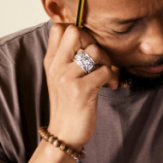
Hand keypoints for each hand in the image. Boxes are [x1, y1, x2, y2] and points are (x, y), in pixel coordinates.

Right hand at [43, 24, 119, 149]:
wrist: (64, 134)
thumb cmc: (68, 105)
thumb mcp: (61, 78)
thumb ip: (68, 58)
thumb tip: (86, 38)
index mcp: (51, 61)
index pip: (59, 28)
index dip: (78, 32)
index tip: (86, 49)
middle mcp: (56, 66)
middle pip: (75, 31)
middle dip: (93, 42)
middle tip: (98, 60)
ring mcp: (67, 77)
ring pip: (94, 50)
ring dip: (105, 61)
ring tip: (105, 75)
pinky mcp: (81, 90)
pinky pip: (105, 71)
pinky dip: (111, 78)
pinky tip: (109, 87)